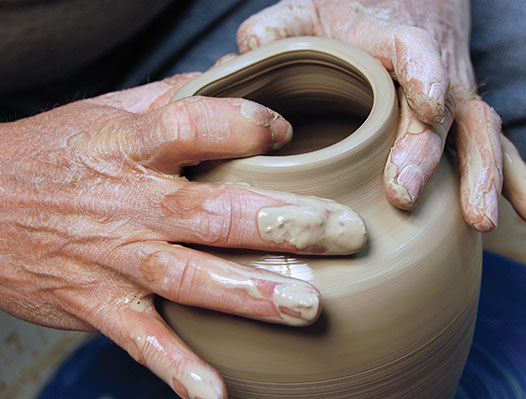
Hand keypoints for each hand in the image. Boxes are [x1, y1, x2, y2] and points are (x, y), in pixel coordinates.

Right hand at [0, 74, 365, 397]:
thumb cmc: (54, 154)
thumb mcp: (107, 112)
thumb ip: (175, 96)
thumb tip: (234, 73)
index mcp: (134, 146)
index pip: (198, 126)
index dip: (246, 125)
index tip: (286, 131)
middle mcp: (131, 204)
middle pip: (214, 212)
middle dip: (281, 223)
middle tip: (343, 233)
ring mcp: (116, 259)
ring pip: (190, 277)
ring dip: (250, 293)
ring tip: (306, 306)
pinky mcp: (99, 304)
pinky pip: (142, 340)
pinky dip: (177, 369)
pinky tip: (214, 395)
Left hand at [237, 0, 525, 230]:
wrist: (401, 4)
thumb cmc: (349, 14)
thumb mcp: (307, 11)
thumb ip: (277, 30)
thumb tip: (241, 59)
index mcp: (398, 42)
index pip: (418, 53)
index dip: (427, 77)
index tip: (429, 105)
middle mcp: (439, 76)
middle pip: (447, 114)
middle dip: (432, 157)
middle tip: (405, 195)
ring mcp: (458, 105)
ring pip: (484, 139)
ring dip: (489, 180)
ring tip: (484, 223)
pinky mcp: (465, 128)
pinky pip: (500, 156)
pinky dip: (521, 186)